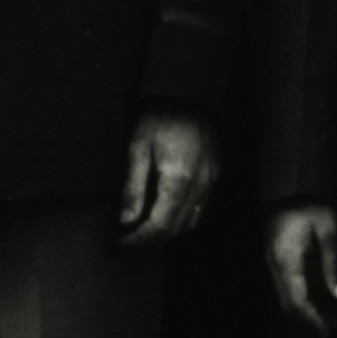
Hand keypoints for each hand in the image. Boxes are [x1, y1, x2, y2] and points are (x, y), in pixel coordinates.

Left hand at [120, 107, 219, 244]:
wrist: (189, 97)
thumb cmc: (159, 119)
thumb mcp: (137, 149)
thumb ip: (132, 188)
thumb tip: (125, 220)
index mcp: (179, 180)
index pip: (159, 225)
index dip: (139, 237)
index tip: (121, 239)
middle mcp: (200, 186)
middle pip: (176, 228)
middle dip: (151, 237)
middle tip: (129, 235)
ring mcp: (211, 182)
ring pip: (191, 222)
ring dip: (168, 229)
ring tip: (145, 224)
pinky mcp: (215, 176)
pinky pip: (201, 208)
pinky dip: (183, 217)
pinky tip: (166, 209)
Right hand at [267, 203, 336, 327]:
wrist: (285, 197)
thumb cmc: (309, 207)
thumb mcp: (328, 227)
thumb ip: (332, 261)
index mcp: (285, 259)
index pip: (296, 298)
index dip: (310, 318)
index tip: (326, 332)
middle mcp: (275, 267)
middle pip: (289, 303)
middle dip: (309, 320)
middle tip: (331, 334)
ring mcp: (274, 266)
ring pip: (287, 298)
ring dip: (306, 313)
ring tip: (331, 324)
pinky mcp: (279, 265)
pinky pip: (289, 288)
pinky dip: (303, 300)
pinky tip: (321, 306)